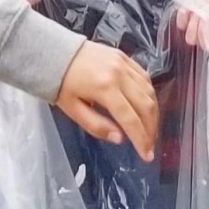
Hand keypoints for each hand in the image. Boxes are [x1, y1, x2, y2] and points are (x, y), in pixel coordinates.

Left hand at [54, 43, 159, 160]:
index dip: (141, 140)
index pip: (130, 119)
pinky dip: (149, 94)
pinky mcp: (124, 57)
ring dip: (153, 113)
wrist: (55, 52)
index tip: (147, 155)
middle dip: (151, 130)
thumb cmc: (61, 83)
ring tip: (150, 129)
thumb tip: (120, 138)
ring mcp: (123, 63)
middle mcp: (119, 74)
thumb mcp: (72, 110)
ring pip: (149, 92)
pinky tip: (147, 107)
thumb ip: (96, 126)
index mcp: (104, 88)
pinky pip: (145, 77)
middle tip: (150, 146)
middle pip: (145, 106)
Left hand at [175, 0, 208, 46]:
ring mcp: (199, 21)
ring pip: (192, 37)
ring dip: (191, 28)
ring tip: (194, 13)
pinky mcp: (187, 14)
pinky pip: (181, 25)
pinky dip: (182, 18)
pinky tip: (186, 8)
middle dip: (202, 34)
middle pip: (206, 42)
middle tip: (202, 19)